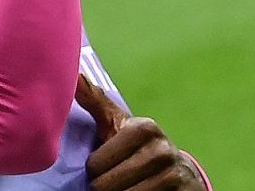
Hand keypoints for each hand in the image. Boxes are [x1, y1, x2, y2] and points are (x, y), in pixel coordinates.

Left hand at [76, 76, 209, 189]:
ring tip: (126, 188)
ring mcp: (174, 175)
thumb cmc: (137, 148)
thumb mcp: (117, 124)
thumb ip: (94, 101)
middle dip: (104, 187)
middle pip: (105, 186)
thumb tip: (75, 76)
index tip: (104, 165)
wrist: (179, 175)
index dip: (93, 170)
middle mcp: (162, 150)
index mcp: (144, 129)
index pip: (95, 165)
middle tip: (115, 181)